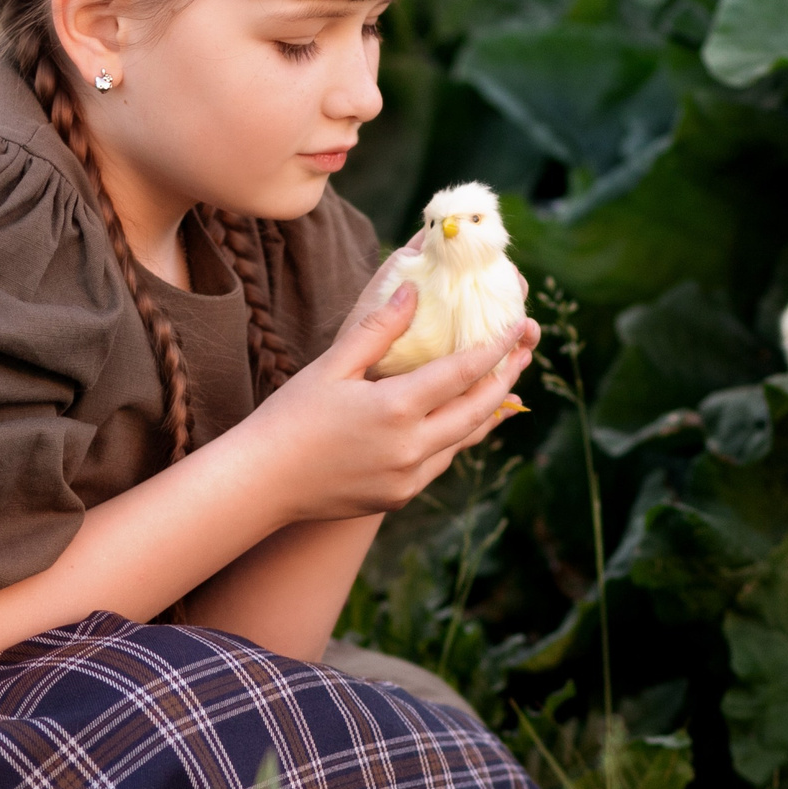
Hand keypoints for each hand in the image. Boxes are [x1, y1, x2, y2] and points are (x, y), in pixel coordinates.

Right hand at [229, 266, 537, 521]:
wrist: (262, 484)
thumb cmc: (290, 418)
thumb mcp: (332, 367)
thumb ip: (378, 330)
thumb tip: (411, 292)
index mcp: (395, 409)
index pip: (463, 373)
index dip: (495, 348)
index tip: (517, 326)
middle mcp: (411, 448)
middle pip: (478, 410)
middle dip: (506, 378)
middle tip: (525, 351)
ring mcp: (408, 478)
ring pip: (464, 439)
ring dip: (487, 410)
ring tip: (505, 383)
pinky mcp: (400, 496)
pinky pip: (441, 461)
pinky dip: (457, 436)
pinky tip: (461, 418)